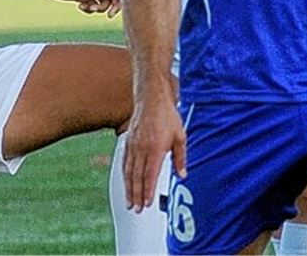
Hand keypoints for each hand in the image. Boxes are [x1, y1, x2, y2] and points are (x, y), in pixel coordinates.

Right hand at [124, 89, 186, 211]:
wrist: (152, 98)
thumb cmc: (167, 115)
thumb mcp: (180, 136)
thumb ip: (180, 157)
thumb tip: (183, 174)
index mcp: (155, 148)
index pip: (150, 175)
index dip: (148, 191)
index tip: (147, 203)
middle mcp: (142, 149)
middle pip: (137, 177)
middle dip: (136, 195)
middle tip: (136, 209)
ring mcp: (133, 145)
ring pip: (129, 172)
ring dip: (129, 188)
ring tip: (129, 202)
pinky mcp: (128, 141)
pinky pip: (124, 162)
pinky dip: (124, 175)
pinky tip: (126, 182)